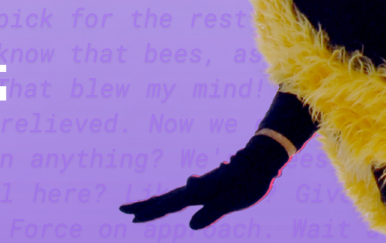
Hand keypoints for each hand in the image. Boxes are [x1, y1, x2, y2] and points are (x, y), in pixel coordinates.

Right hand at [120, 135, 287, 228]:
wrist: (263, 160)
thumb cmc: (251, 181)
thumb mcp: (233, 200)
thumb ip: (213, 213)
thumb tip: (190, 226)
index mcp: (199, 192)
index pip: (169, 204)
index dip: (150, 213)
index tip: (131, 218)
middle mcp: (196, 188)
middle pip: (165, 198)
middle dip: (144, 206)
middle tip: (123, 210)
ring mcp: (202, 186)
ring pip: (173, 195)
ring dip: (155, 202)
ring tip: (141, 210)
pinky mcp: (210, 186)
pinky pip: (185, 195)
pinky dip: (172, 199)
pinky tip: (175, 199)